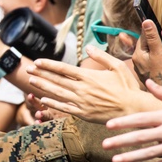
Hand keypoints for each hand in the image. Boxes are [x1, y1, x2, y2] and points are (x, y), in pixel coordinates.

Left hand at [26, 46, 146, 123]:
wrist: (133, 109)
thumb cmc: (127, 87)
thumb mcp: (117, 66)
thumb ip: (101, 56)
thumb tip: (88, 47)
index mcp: (89, 76)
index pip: (63, 69)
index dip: (48, 65)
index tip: (37, 61)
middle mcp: (82, 89)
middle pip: (56, 80)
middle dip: (41, 74)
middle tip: (28, 69)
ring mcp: (81, 102)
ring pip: (57, 93)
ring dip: (43, 86)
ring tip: (32, 81)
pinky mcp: (83, 114)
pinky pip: (64, 107)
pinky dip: (53, 103)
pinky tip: (43, 99)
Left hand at [131, 20, 161, 87]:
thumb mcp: (159, 51)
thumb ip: (152, 36)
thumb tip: (145, 21)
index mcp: (138, 55)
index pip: (143, 37)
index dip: (153, 30)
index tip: (161, 28)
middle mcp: (140, 60)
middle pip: (150, 43)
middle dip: (161, 38)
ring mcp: (148, 66)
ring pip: (157, 50)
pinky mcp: (156, 70)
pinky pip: (160, 58)